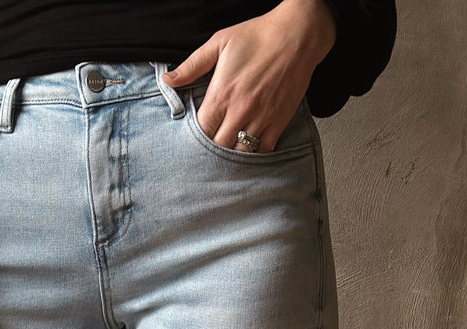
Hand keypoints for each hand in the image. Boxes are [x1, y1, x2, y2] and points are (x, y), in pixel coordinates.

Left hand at [162, 0, 336, 152]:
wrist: (298, 34)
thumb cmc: (259, 36)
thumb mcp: (219, 43)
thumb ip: (192, 65)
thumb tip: (168, 80)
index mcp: (222, 94)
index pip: (201, 131)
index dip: (195, 139)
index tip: (193, 139)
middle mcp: (240, 110)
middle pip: (218, 147)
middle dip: (212, 150)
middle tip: (209, 149)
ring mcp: (261, 118)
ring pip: (240, 153)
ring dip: (232, 155)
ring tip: (227, 153)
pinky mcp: (279, 121)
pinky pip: (264, 150)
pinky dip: (255, 153)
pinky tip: (249, 150)